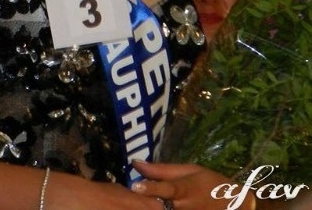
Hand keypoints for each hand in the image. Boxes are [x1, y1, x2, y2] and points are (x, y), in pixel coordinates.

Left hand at [131, 160, 256, 209]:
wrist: (236, 205)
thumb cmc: (210, 183)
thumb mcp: (190, 170)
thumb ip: (162, 170)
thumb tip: (135, 162)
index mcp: (186, 189)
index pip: (167, 189)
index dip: (151, 188)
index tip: (135, 187)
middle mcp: (186, 207)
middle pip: (161, 206)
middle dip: (147, 203)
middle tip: (131, 198)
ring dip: (153, 208)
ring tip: (140, 203)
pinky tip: (154, 207)